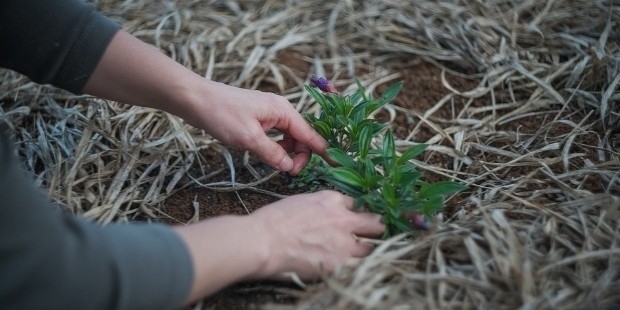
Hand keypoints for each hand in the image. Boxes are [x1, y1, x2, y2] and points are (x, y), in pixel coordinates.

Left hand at [184, 81, 326, 174]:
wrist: (197, 99)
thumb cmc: (222, 114)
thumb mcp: (249, 138)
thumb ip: (273, 153)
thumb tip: (290, 167)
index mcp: (284, 111)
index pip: (310, 134)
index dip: (323, 151)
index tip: (336, 165)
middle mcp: (281, 110)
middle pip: (301, 137)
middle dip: (300, 155)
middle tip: (289, 173)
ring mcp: (270, 114)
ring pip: (289, 137)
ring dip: (288, 152)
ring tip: (278, 165)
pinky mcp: (259, 119)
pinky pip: (277, 135)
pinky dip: (277, 147)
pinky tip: (269, 155)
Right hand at [250, 190, 384, 278]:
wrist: (263, 241)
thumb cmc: (273, 222)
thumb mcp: (300, 202)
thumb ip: (320, 208)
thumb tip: (326, 217)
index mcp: (332, 200)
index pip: (355, 204)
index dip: (353, 214)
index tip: (352, 221)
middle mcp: (344, 218)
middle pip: (374, 222)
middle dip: (374, 228)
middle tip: (371, 236)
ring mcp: (345, 242)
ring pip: (372, 246)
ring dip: (366, 251)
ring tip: (360, 256)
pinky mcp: (341, 263)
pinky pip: (358, 266)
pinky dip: (355, 267)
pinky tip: (349, 269)